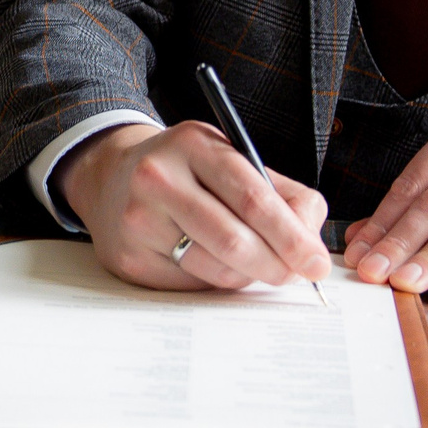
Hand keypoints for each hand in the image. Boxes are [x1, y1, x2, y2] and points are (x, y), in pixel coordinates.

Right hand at [54, 122, 331, 290]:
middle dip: (276, 265)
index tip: (317, 261)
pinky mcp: (129, 258)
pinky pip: (192, 283)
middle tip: (295, 274)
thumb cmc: (187, 171)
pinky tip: (214, 262)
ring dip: (248, 275)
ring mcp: (138, 220)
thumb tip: (311, 247)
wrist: (111, 178)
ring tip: (253, 263)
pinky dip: (216, 280)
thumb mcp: (232, 160)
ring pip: (216, 268)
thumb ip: (282, 196)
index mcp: (193, 144)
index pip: (253, 198)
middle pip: (234, 240)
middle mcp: (158, 178)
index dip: (292, 236)